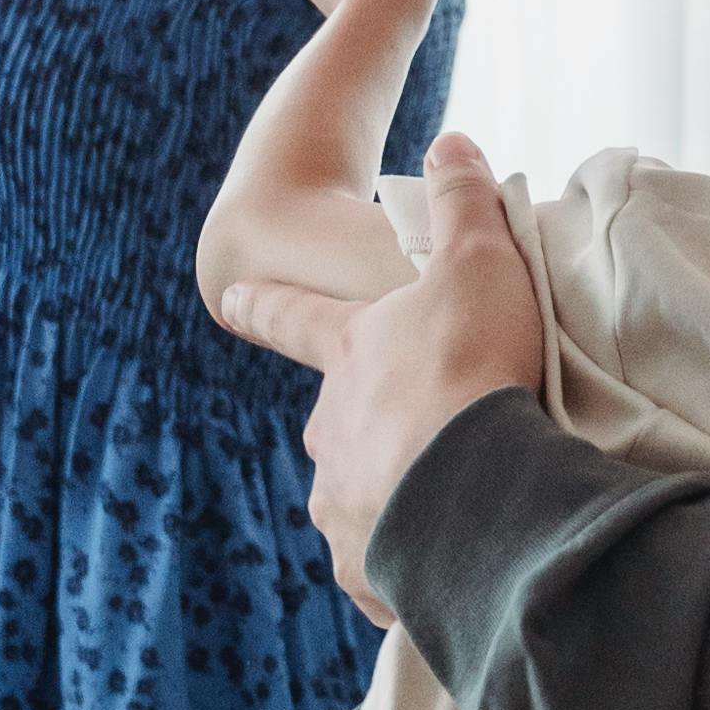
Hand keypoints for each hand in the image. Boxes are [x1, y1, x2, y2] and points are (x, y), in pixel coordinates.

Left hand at [214, 136, 545, 598]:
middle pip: (332, 421)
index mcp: (347, 354)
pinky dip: (405, 565)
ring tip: (447, 505)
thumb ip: (463, 203)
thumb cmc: (474, 367)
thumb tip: (449, 142)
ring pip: (355, 496)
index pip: (292, 317)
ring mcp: (340, 502)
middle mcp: (328, 429)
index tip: (229, 296)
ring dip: (391, 497)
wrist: (477, 492)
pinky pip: (379, 568)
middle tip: (420, 429)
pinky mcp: (362, 568)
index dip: (264, 303)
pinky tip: (445, 564)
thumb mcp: (479, 263)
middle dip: (366, 424)